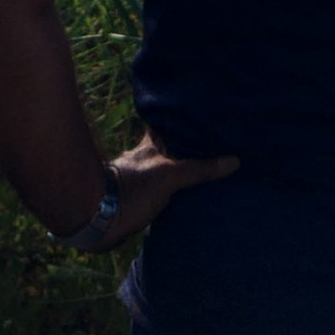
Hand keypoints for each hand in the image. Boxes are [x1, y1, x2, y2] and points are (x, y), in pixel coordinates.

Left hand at [96, 131, 239, 251]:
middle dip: (187, 149)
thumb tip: (234, 160)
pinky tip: (186, 200)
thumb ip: (199, 169)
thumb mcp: (169, 176)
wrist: (99, 218)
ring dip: (180, 172)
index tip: (203, 116)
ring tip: (207, 173)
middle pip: (169, 149)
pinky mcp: (140, 201)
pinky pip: (163, 192)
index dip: (182, 119)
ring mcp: (141, 180)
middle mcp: (145, 159)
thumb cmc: (132, 189)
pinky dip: (174, 193)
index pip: (167, 125)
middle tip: (214, 148)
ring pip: (165, 170)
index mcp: (149, 146)